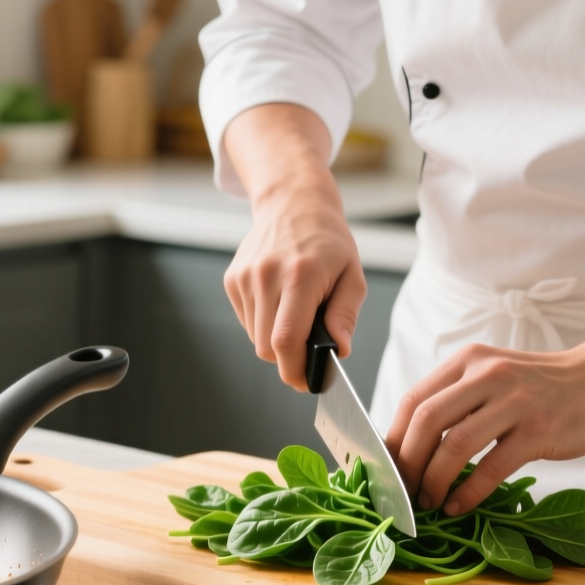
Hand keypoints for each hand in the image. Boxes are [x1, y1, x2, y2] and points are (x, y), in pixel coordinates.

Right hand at [222, 104, 365, 389]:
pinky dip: (264, 324)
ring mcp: (245, 278)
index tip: (306, 381)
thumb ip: (344, 314)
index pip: (286, 339)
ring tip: (296, 317)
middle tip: (308, 357)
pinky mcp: (232, 280)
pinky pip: (247, 321)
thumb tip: (339, 350)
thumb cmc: (328, 241)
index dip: (294, 369)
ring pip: (256, 337)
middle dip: (288, 360)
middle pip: (267, 347)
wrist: (292, 203)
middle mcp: (266, 276)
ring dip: (276, 341)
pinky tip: (279, 303)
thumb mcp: (352, 274)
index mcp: (300, 276)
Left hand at [386, 344, 584, 516]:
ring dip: (434, 480)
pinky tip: (459, 506)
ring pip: (454, 445)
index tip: (387, 468)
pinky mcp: (538, 430)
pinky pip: (492, 467)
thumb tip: (410, 444)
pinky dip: (469, 492)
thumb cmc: (541, 387)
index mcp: (468, 361)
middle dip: (408, 462)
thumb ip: (457, 399)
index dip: (394, 438)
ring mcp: (514, 402)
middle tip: (403, 490)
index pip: (413, 400)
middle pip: (426, 421)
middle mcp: (487, 375)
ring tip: (428, 501)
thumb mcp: (492, 376)